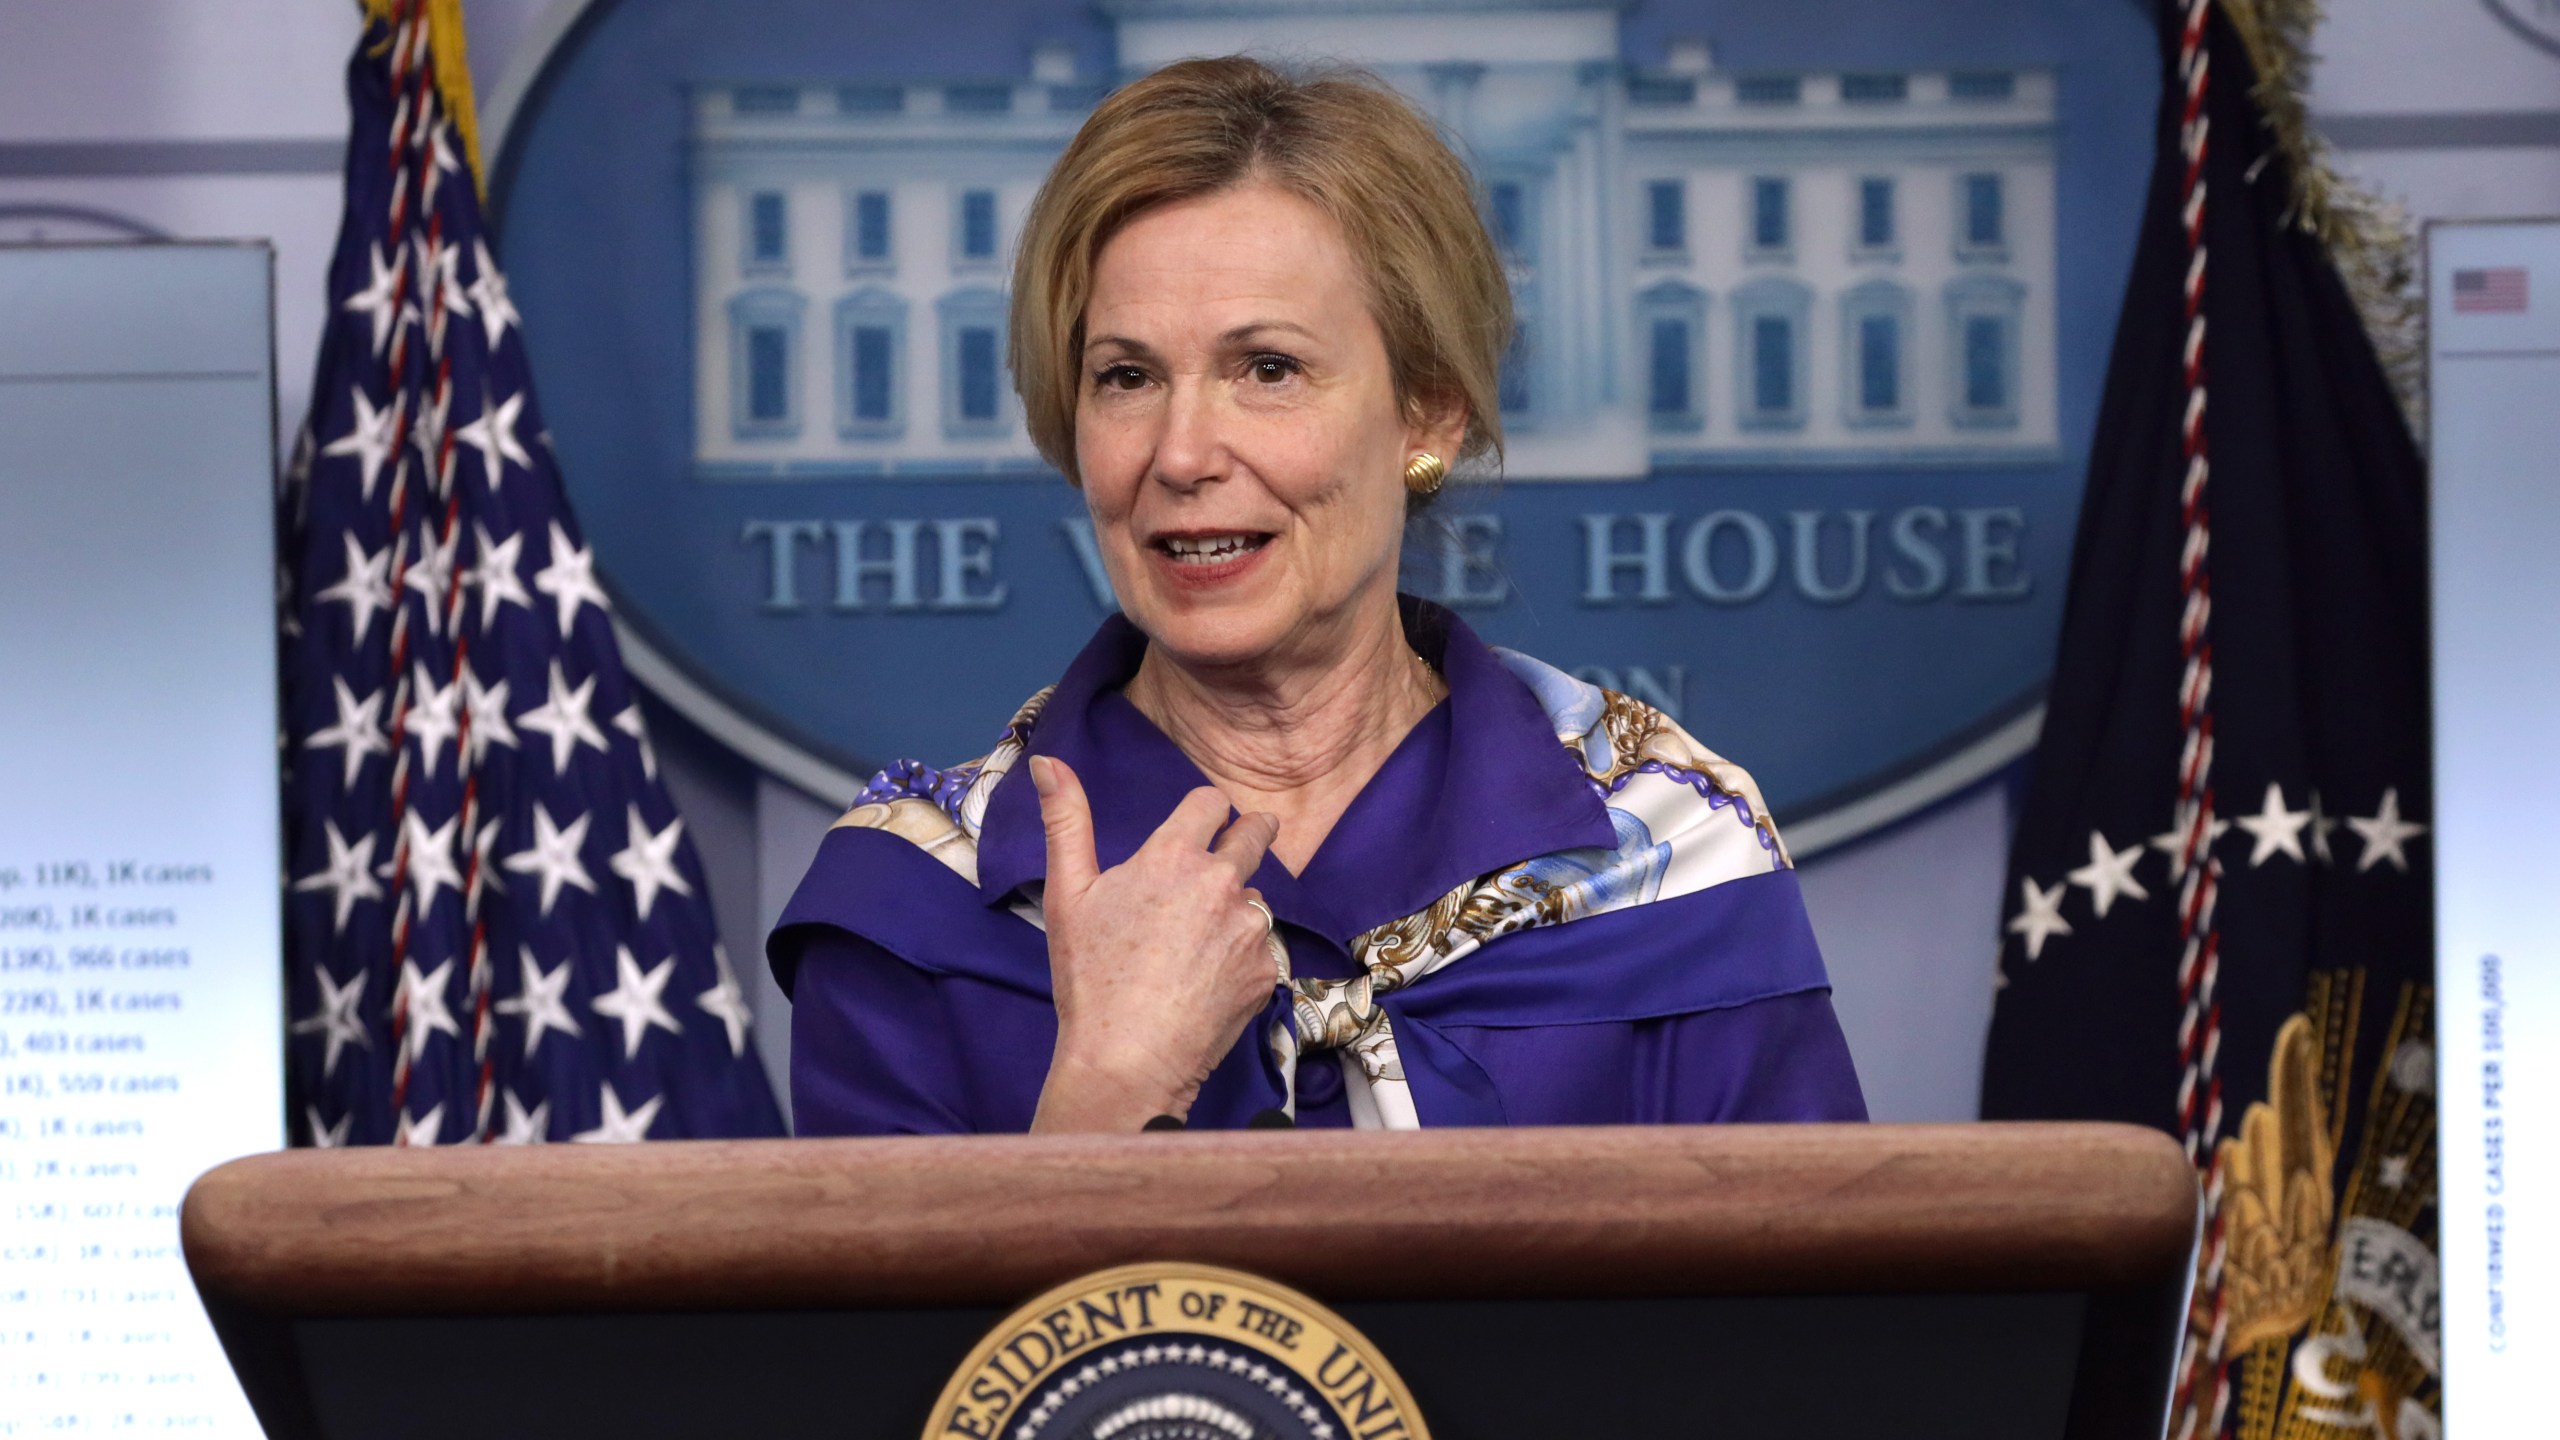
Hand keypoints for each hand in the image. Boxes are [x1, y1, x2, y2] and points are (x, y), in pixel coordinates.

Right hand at [1027, 754, 1281, 1131]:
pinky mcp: (1265, 970)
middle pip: (1257, 835)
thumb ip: (1065, 821)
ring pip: (1256, 899)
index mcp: (1173, 856)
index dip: (1207, 810)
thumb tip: (1047, 761)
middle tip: (1237, 848)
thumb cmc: (1090, 978)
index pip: (1211, 803)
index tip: (1205, 822)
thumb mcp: (1067, 894)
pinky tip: (1206, 981)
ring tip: (1195, 945)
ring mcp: (1250, 929)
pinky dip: (1241, 957)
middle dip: (1250, 834)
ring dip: (1237, 908)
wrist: (1128, 1059)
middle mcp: (1222, 883)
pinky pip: (1260, 949)